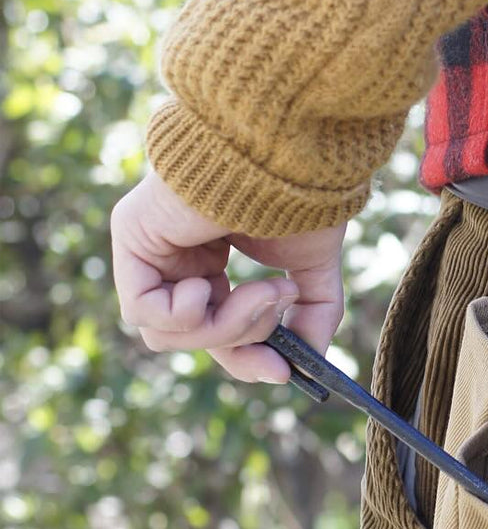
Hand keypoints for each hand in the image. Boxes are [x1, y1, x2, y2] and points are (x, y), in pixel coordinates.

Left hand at [111, 169, 346, 382]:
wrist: (284, 156)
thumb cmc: (301, 196)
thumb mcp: (312, 270)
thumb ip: (313, 315)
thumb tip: (310, 358)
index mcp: (209, 258)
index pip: (214, 326)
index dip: (247, 357)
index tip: (285, 373)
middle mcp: (174, 253)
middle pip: (191, 336)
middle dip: (240, 348)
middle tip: (279, 353)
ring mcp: (150, 245)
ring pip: (167, 333)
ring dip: (223, 328)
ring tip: (260, 293)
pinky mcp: (132, 238)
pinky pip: (144, 312)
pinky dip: (185, 314)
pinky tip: (209, 284)